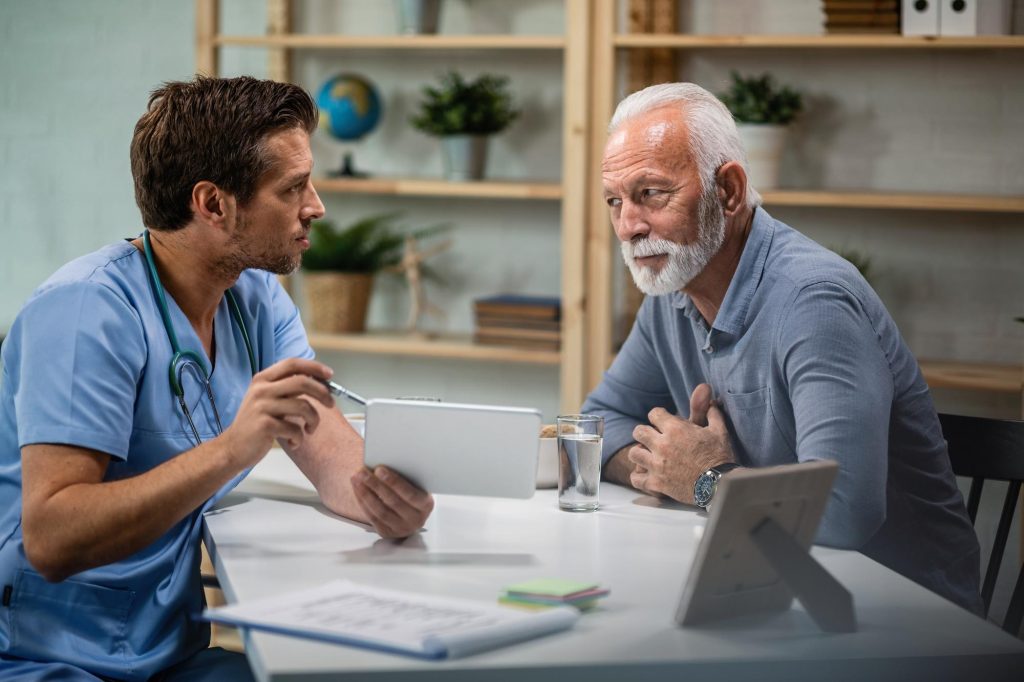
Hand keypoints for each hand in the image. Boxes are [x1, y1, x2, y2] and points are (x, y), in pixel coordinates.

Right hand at [221, 358, 334, 467]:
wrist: (233, 447)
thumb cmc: (256, 423)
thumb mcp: (266, 398)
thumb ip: (286, 388)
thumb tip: (319, 382)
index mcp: (262, 379)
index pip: (292, 364)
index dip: (314, 367)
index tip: (329, 375)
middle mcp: (261, 390)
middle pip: (302, 382)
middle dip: (323, 393)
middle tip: (330, 404)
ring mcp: (262, 407)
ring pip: (304, 407)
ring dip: (314, 420)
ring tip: (309, 429)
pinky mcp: (265, 426)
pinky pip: (295, 429)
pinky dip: (300, 437)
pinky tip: (293, 442)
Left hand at [351, 466, 434, 538]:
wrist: (409, 510)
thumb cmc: (410, 490)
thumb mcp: (414, 484)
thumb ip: (404, 476)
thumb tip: (382, 464)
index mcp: (426, 505)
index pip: (410, 494)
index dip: (394, 482)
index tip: (379, 469)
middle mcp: (416, 520)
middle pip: (392, 502)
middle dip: (375, 485)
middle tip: (362, 472)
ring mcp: (401, 528)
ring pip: (380, 511)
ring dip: (365, 493)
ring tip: (356, 478)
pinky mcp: (387, 533)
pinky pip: (372, 517)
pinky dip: (363, 502)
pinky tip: (357, 489)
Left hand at [628, 383, 733, 504]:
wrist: (720, 486)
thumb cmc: (720, 456)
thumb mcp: (719, 430)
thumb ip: (712, 413)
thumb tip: (712, 401)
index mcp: (675, 429)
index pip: (654, 414)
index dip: (658, 416)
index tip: (662, 422)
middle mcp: (662, 445)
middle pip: (639, 431)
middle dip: (644, 432)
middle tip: (651, 438)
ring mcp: (657, 465)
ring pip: (634, 453)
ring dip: (639, 453)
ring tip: (647, 456)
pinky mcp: (656, 484)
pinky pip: (636, 479)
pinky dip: (638, 477)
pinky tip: (645, 475)